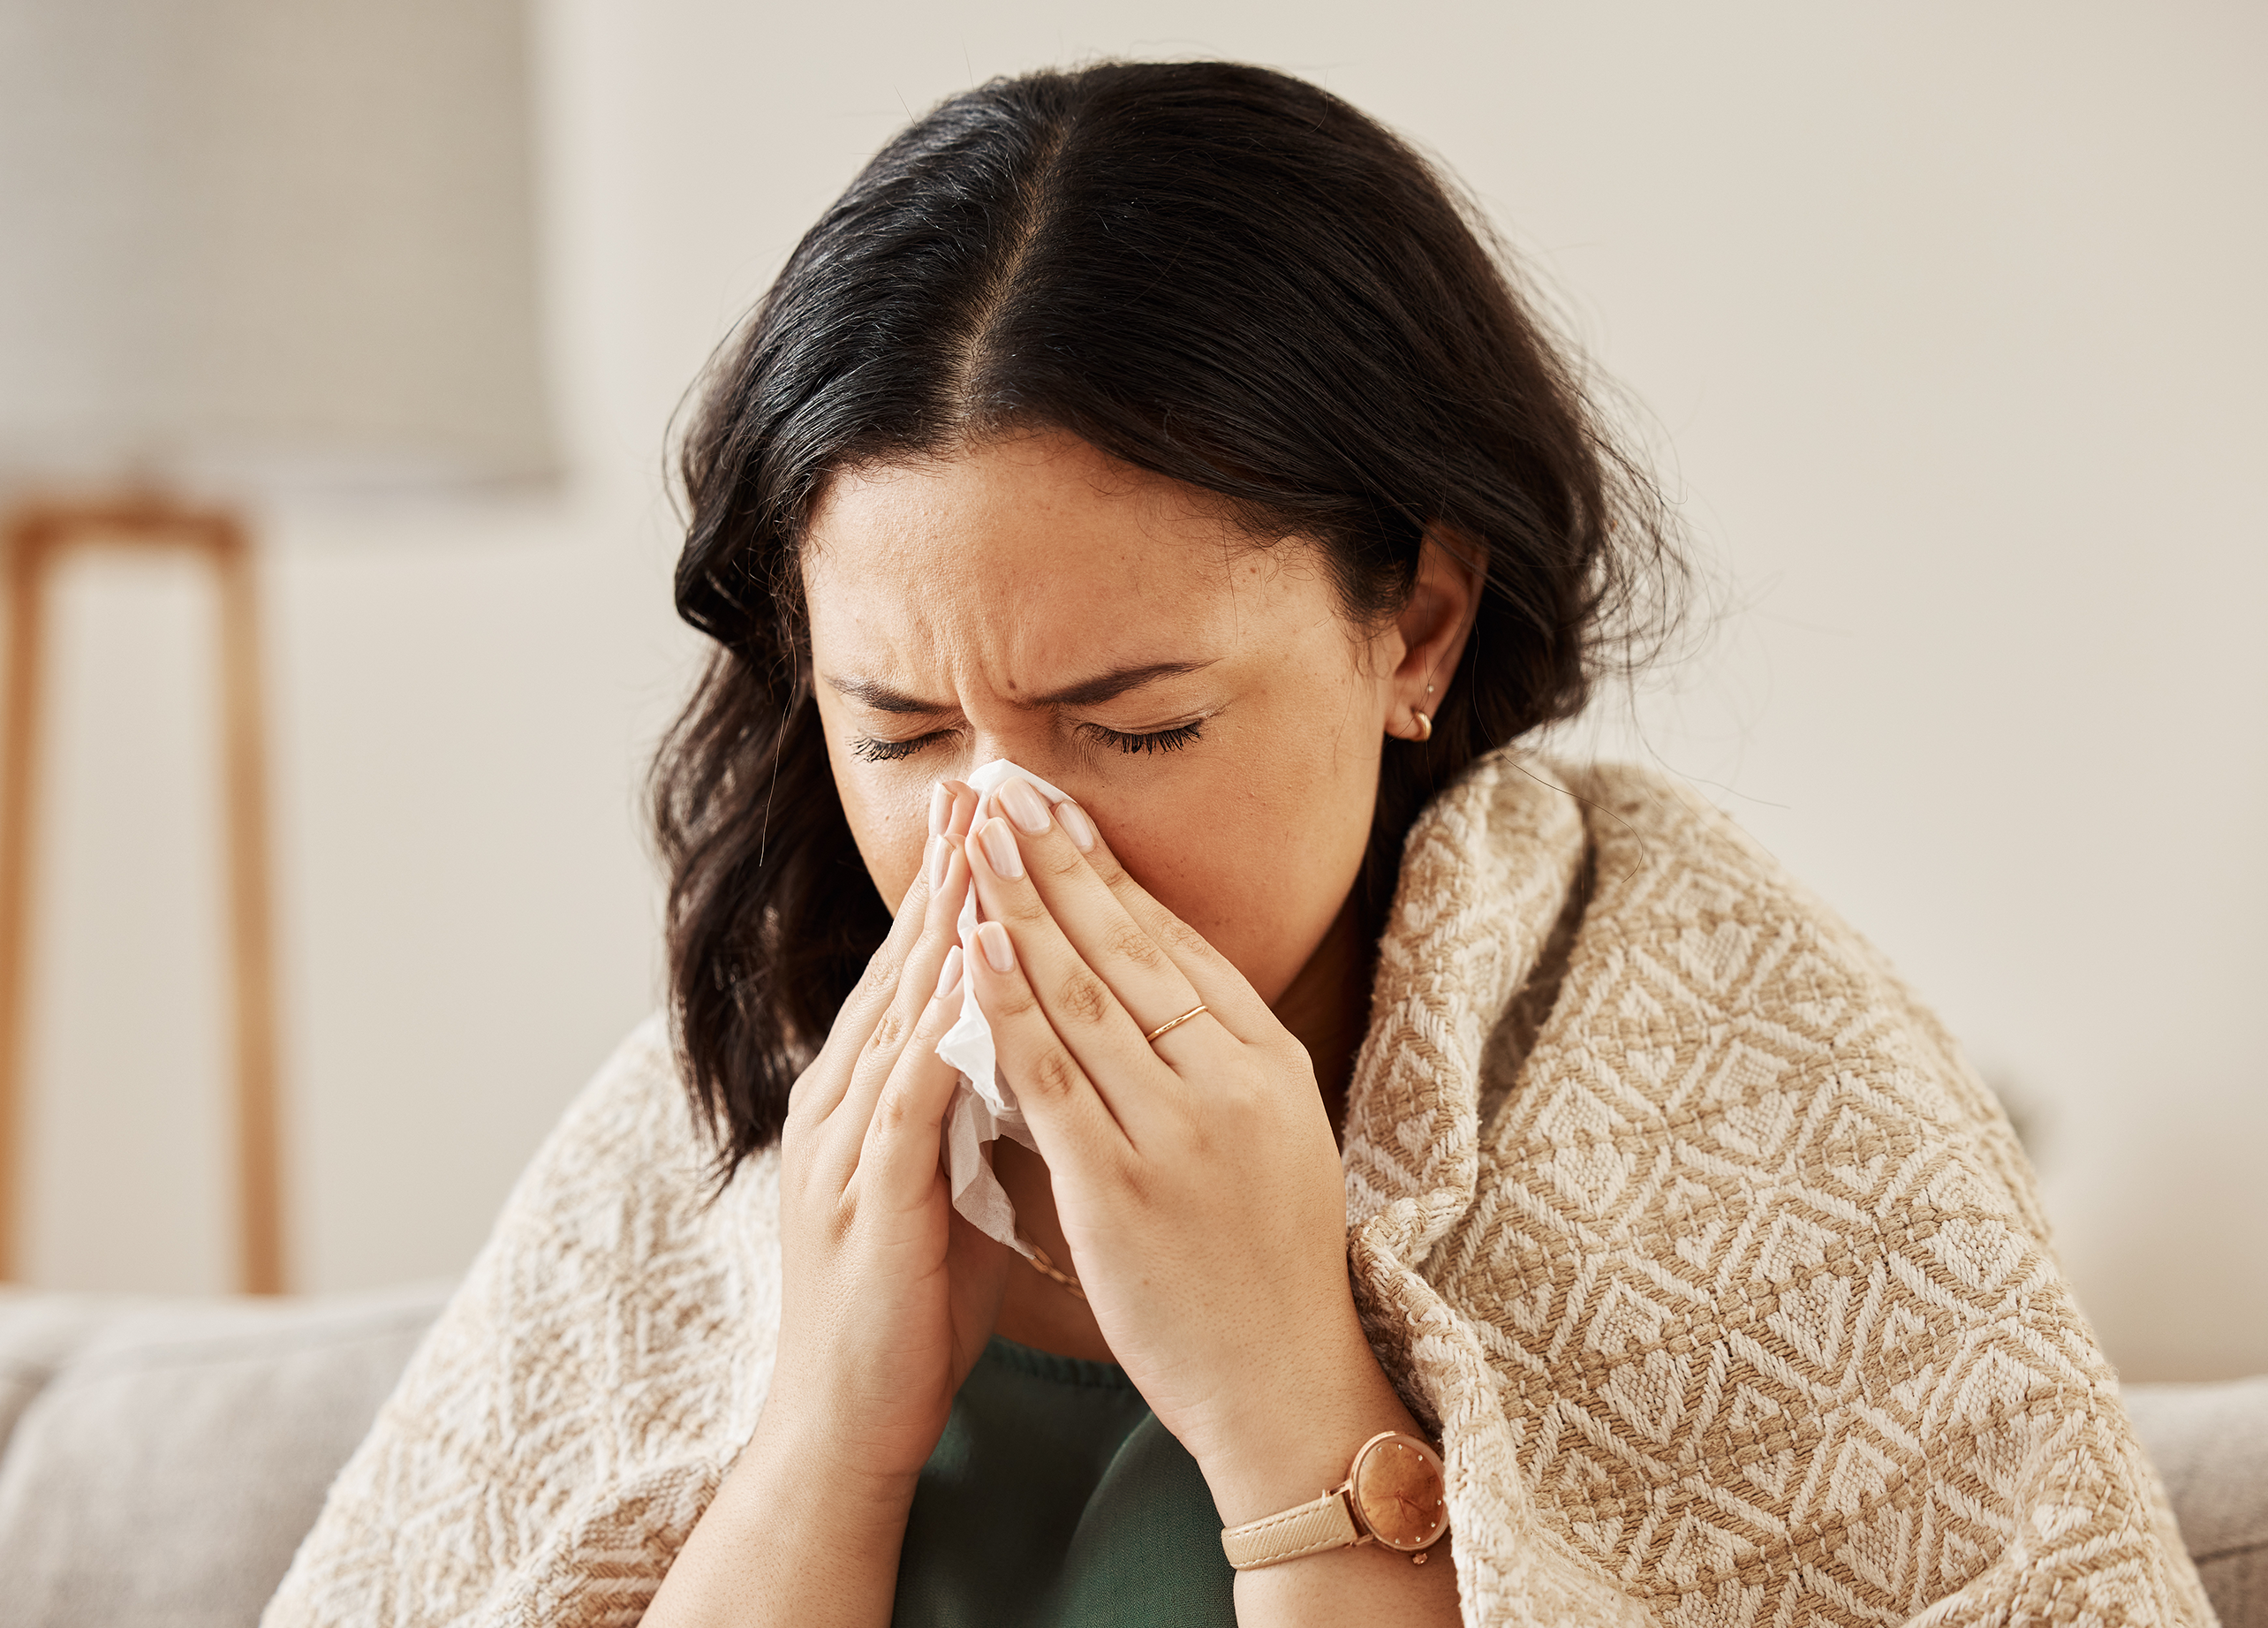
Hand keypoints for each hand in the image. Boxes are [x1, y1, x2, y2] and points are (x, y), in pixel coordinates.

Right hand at [764, 779, 1011, 1492]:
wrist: (847, 1421)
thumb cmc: (908, 1306)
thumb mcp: (944, 1183)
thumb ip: (969, 1108)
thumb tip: (1021, 1045)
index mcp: (866, 1098)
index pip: (916, 971)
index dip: (954, 889)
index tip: (994, 811)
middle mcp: (845, 1103)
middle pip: (903, 965)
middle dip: (947, 872)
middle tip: (982, 781)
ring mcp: (848, 1145)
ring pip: (902, 1010)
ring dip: (944, 923)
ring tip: (984, 842)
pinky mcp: (869, 1195)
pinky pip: (910, 1093)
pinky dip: (944, 1024)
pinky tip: (977, 971)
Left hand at [957, 778, 1411, 1524]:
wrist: (1282, 1380)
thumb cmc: (1265, 1262)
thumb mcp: (1271, 1134)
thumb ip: (1213, 1057)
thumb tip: (1146, 979)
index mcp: (1267, 1059)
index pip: (1176, 941)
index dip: (1109, 870)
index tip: (1057, 809)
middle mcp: (1230, 1078)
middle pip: (1129, 946)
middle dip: (1058, 860)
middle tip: (1006, 785)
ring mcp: (1179, 1129)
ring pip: (1086, 994)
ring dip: (1022, 907)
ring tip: (976, 838)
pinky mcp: (1123, 1183)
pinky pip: (1053, 1076)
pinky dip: (1008, 1005)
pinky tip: (973, 948)